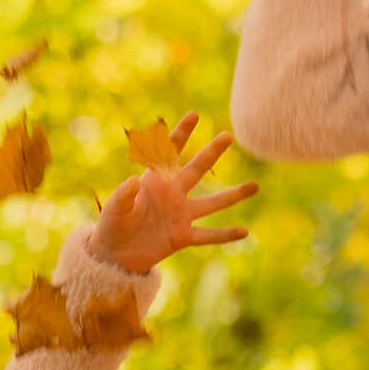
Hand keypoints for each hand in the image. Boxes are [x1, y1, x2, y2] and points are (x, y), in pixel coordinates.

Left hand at [89, 118, 257, 273]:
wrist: (116, 254)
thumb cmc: (112, 225)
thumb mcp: (114, 209)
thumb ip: (124, 195)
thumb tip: (133, 181)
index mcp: (154, 180)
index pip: (170, 152)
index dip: (181, 134)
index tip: (194, 115)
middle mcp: (173, 193)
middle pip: (197, 170)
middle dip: (211, 153)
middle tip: (228, 135)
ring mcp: (181, 215)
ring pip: (212, 203)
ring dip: (233, 195)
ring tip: (255, 186)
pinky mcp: (182, 237)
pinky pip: (208, 235)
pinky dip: (225, 234)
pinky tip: (245, 232)